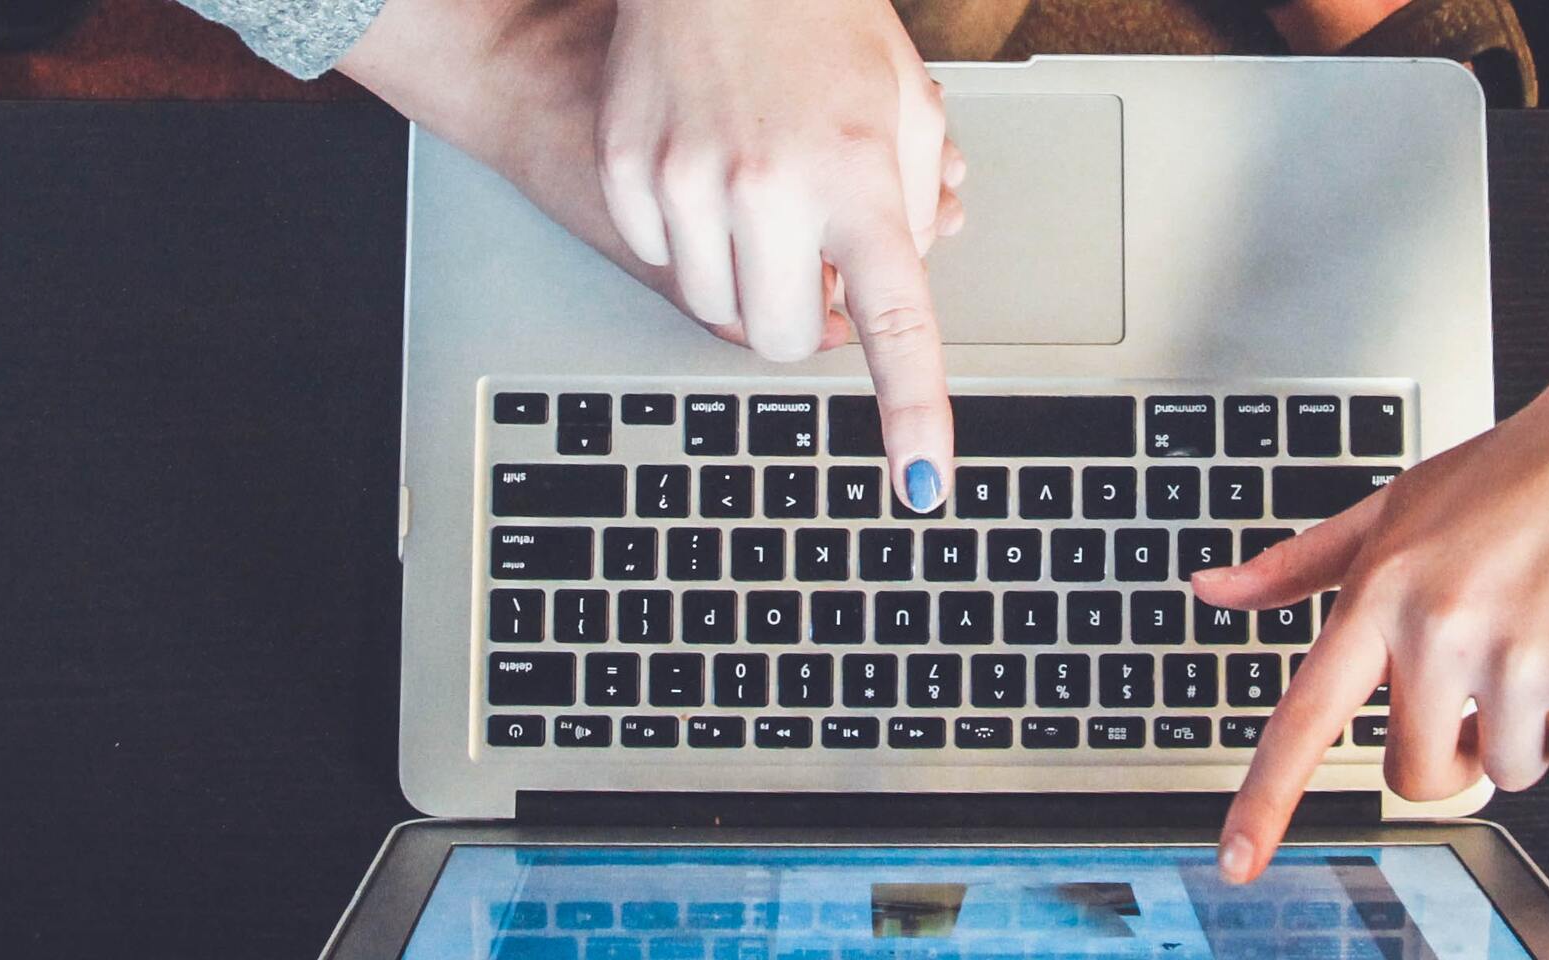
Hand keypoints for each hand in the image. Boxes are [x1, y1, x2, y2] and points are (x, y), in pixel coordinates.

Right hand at [597, 0, 965, 506]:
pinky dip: (689, 236)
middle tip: (816, 259)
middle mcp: (769, 186)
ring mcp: (686, 180)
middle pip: (783, 338)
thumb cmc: (821, 23)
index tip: (921, 483)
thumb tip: (882, 299)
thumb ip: (910, 212)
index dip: (913, 412)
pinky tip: (707, 166)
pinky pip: (662, 257)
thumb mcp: (904, 108)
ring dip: (746, 277)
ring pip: (717, 307)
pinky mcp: (627, 169)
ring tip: (763, 196)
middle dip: (804, 317)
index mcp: (858, 176)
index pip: (895, 321)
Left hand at [1199, 306, 1548, 881]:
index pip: (1306, 719)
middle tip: (1483, 692)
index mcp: (1382, 593)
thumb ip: (1301, 564)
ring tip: (1547, 643)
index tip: (1238, 863)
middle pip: (1418, 776)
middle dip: (1452, 754)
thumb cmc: (1518, 470)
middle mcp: (1442, 632)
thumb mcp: (1395, 504)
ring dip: (1530, 735)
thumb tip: (1212, 591)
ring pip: (1507, 774)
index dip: (1266, 800)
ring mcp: (1521, 661)